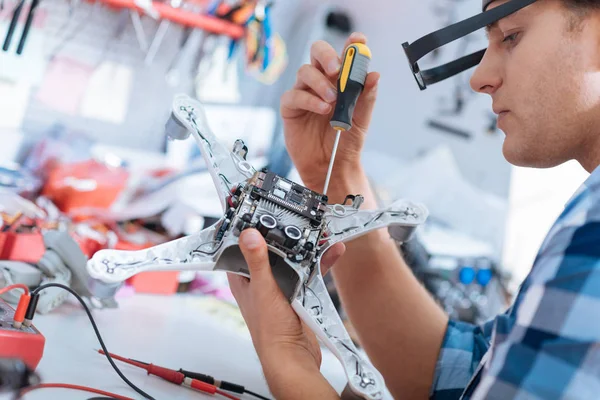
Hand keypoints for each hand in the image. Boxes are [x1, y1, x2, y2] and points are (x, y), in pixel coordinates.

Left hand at [227, 229, 344, 396]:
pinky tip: (333, 251)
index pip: (239, 247)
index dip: (247, 228)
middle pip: (270, 249)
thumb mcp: (263, 288)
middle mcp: (259, 281)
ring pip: (291, 259)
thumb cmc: (269, 331)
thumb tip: (249, 234)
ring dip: (305, 246)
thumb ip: (258, 261)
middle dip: (284, 233)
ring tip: (318, 231)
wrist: (292, 357)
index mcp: (243, 279)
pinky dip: (320, 262)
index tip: (258, 210)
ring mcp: (279, 287)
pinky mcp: (297, 293)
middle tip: (296, 216)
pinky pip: (309, 272)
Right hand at [281, 32, 379, 192]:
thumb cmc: (345, 141)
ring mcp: (305, 93)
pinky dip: (310, 99)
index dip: (351, 45)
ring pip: (305, 71)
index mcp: (340, 81)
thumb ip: (367, 97)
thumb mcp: (361, 119)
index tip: (358, 41)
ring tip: (332, 101)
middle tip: (336, 68)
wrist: (332, 165)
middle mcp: (321, 82)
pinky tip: (323, 109)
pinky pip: (295, 95)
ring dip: (320, 83)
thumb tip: (375, 75)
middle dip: (327, 55)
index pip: (344, 55)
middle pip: (317, 53)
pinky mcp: (291, 107)